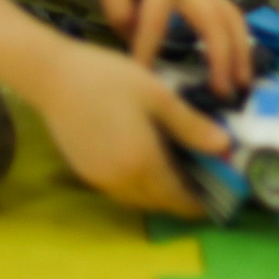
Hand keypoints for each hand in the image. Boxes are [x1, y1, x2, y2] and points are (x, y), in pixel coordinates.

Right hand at [33, 39, 228, 220]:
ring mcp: (99, 179)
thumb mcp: (157, 96)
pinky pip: (120, 189)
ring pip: (137, 199)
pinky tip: (145, 160)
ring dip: (158, 193)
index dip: (199, 202)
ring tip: (177, 169)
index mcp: (142, 164)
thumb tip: (225, 146)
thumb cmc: (108, 79)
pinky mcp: (85, 172)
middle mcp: (120, 181)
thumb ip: (191, 125)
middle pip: (158, 203)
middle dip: (181, 198)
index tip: (217, 195)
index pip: (177, 198)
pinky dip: (138, 185)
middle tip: (202, 179)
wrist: (53, 76)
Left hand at [91, 0, 253, 95]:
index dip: (148, 52)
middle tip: (223, 94)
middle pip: (216, 22)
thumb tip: (135, 37)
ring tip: (243, 84)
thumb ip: (117, 4)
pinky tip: (238, 63)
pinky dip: (238, 39)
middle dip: (222, 59)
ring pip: (232, 18)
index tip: (142, 81)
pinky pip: (228, 15)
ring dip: (242, 50)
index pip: (156, 22)